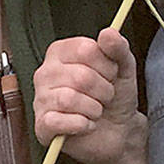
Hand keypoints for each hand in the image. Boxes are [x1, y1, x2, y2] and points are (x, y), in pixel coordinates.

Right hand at [33, 28, 148, 163]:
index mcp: (61, 52)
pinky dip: (81, 125)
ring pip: (70, 99)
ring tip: (96, 110)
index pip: (85, 49)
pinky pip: (59, 122)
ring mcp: (40, 99)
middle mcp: (46, 72)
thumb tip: (108, 33)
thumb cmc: (114, 95)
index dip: (107, 65)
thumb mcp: (123, 67)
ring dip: (94, 109)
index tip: (111, 73)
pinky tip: (85, 124)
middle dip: (103, 90)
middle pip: (80, 76)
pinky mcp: (42, 125)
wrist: (117, 130)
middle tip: (105, 96)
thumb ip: (118, 47)